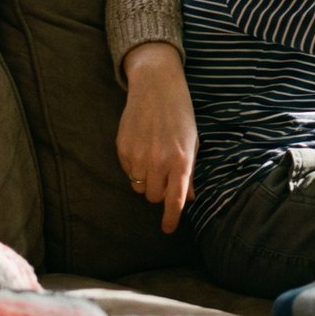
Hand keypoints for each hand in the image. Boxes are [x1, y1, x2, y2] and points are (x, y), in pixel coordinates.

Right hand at [118, 42, 197, 233]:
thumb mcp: (192, 142)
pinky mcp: (123, 149)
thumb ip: (189, 173)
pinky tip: (142, 146)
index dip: (171, 218)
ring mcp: (139, 156)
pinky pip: (127, 171)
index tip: (167, 229)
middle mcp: (160, 161)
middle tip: (163, 174)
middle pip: (154, 197)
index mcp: (182, 161)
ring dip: (145, 180)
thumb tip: (189, 198)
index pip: (175, 200)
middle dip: (158, 192)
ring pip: (139, 186)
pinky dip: (134, 167)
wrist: (156, 87)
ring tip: (152, 157)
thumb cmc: (179, 115)